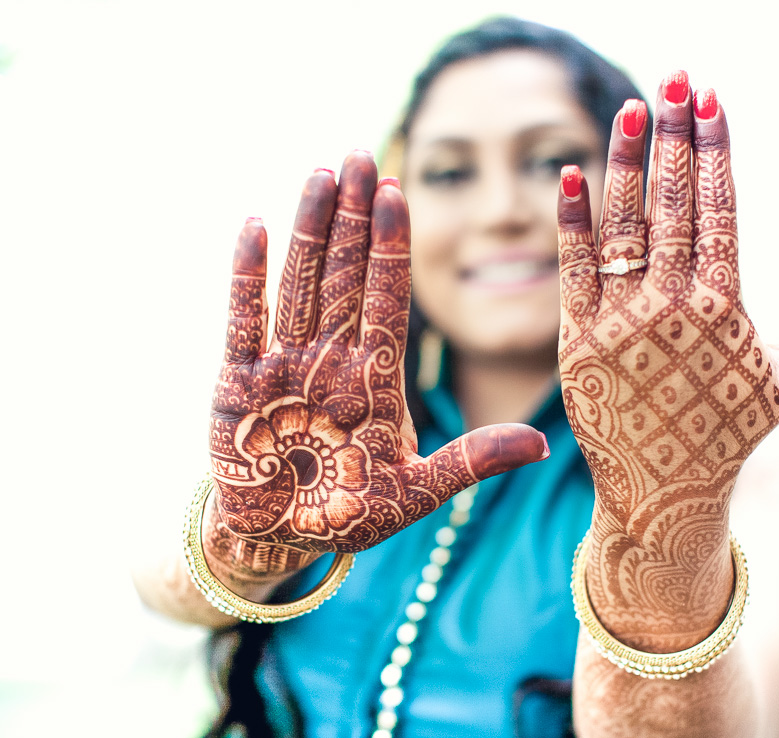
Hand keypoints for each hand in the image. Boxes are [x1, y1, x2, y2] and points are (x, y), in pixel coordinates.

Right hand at [206, 153, 546, 580]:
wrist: (279, 541)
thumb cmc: (348, 515)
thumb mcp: (415, 493)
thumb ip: (470, 462)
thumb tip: (541, 446)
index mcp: (375, 380)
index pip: (389, 300)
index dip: (392, 249)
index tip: (401, 195)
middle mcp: (331, 361)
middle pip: (345, 277)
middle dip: (353, 218)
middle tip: (363, 155)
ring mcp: (284, 367)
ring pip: (300, 285)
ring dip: (309, 229)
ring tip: (321, 173)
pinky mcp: (237, 383)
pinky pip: (243, 321)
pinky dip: (247, 277)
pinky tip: (255, 224)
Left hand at [556, 73, 778, 637]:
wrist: (662, 493)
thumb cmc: (727, 431)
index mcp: (725, 310)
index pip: (721, 212)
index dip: (715, 153)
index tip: (712, 103)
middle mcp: (674, 311)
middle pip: (673, 206)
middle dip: (674, 137)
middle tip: (675, 78)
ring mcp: (622, 326)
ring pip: (623, 229)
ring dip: (625, 164)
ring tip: (630, 108)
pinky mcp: (577, 344)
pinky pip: (573, 272)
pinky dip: (571, 224)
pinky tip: (570, 175)